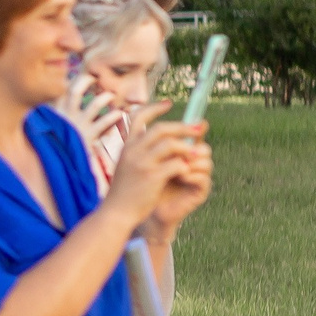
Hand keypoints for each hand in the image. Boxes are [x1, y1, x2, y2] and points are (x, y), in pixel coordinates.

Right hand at [104, 106, 207, 222]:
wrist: (116, 212)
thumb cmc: (124, 191)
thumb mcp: (127, 166)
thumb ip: (140, 152)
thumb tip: (160, 141)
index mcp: (127, 146)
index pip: (139, 117)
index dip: (155, 108)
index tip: (168, 103)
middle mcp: (133, 151)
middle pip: (161, 129)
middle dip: (183, 127)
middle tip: (199, 129)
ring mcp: (142, 163)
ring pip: (171, 144)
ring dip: (188, 147)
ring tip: (198, 153)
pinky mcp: (152, 177)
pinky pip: (175, 164)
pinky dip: (185, 166)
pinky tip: (188, 171)